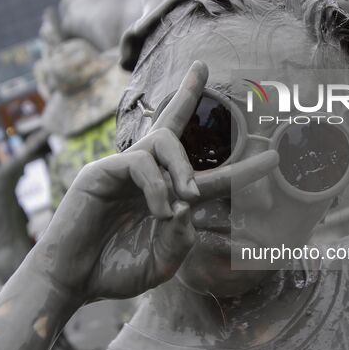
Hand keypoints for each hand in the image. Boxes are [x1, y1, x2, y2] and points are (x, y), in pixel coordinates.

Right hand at [34, 61, 277, 301]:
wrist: (73, 281)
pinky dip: (157, 188)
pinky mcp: (100, 171)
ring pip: (163, 140)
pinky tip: (159, 211)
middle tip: (202, 68)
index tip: (276, 157)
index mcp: (167, 197)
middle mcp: (147, 176)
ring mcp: (123, 170)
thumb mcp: (161, 261)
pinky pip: (140, 164)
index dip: (241, 167)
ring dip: (183, 166)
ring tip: (188, 197)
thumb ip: (182, 239)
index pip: (207, 174)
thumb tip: (189, 205)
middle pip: (171, 125)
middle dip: (187, 93)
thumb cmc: (115, 269)